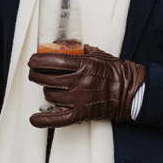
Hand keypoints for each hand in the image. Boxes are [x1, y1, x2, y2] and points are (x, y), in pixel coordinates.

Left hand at [27, 44, 144, 127]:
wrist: (129, 92)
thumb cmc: (115, 72)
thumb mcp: (97, 54)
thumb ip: (79, 49)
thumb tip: (61, 43)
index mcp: (83, 65)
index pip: (52, 61)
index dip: (37, 60)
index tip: (33, 60)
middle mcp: (78, 82)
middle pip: (45, 79)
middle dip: (35, 75)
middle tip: (34, 73)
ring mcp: (78, 99)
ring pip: (50, 95)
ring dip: (45, 90)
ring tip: (49, 87)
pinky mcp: (80, 114)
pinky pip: (58, 119)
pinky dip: (44, 120)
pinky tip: (34, 118)